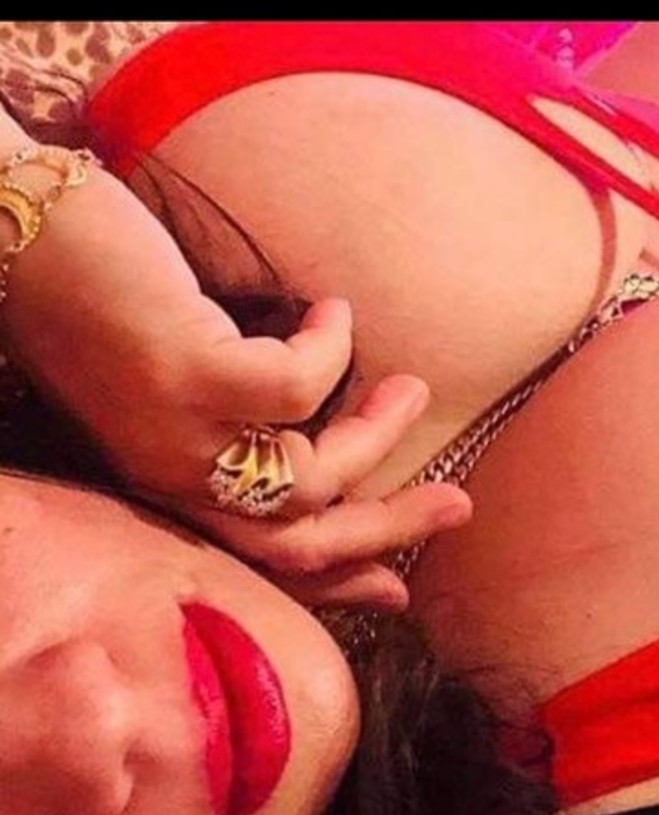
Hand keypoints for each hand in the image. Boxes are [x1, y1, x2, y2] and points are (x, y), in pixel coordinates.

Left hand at [0, 155, 471, 607]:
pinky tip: (331, 312)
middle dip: (390, 526)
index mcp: (160, 486)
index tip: (400, 586)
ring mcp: (176, 432)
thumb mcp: (160, 379)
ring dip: (376, 434)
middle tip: (458, 503)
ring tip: (406, 384)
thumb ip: (218, 418)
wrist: (16, 229)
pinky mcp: (188, 376)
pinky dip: (330, 349)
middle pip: (300, 542)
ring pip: (311, 475)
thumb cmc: (90, 290)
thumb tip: (307, 420)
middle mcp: (167, 478)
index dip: (339, 580)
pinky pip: (299, 387)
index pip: (262, 562)